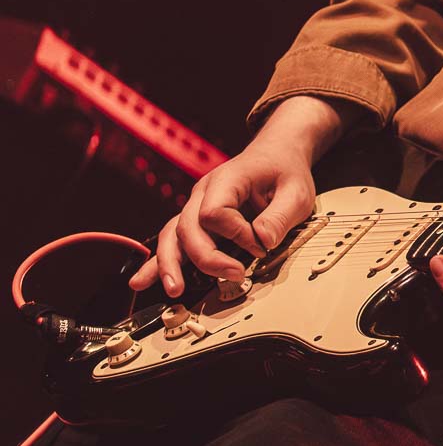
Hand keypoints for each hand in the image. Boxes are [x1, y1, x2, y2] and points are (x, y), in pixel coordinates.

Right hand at [127, 135, 316, 297]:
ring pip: (173, 235)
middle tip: (235, 275)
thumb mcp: (296, 192)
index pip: (215, 212)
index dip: (237, 234)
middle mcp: (203, 193)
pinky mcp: (197, 220)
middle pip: (189, 227)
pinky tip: (142, 281)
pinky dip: (159, 262)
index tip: (262, 244)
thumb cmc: (284, 171)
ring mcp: (196, 206)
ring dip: (170, 264)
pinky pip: (174, 240)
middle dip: (206, 258)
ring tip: (173, 290)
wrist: (276, 155)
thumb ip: (280, 216)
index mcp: (227, 179)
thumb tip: (263, 241)